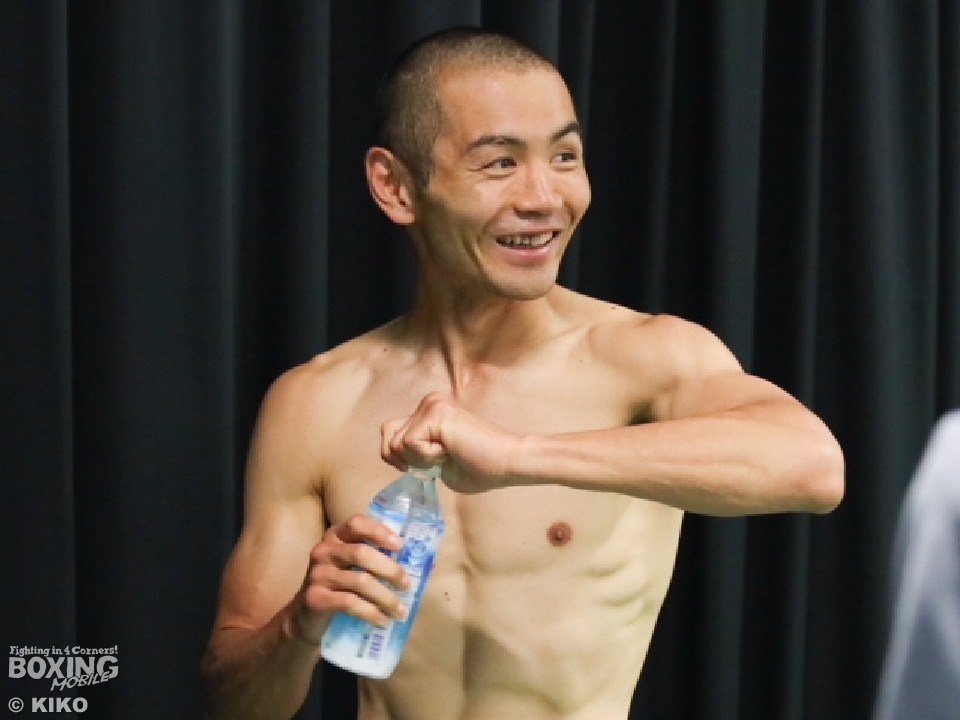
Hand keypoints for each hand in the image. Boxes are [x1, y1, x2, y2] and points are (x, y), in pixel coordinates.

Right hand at [290, 515, 410, 642]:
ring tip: (401, 611)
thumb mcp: (350, 565)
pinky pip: (350, 603)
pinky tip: (383, 621)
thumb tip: (411, 558)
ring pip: (360, 581)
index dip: (379, 531)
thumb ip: (372, 555)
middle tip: (407, 585)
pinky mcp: (316, 598)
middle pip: (362, 553)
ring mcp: (317, 574)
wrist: (305, 617)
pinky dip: (372, 613)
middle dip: (390, 570)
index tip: (400, 546)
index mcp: (334, 536)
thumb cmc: (338, 586)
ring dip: (386, 598)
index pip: (357, 523)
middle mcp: (323, 550)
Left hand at [380, 392, 522, 493]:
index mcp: (428, 413)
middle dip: (406, 460)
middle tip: (439, 460)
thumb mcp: (436, 462)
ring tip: (447, 454)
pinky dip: (427, 457)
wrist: (505, 463)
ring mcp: (431, 405)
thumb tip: (395, 457)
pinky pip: (409, 443)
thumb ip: (415, 454)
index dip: (399, 457)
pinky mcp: (435, 412)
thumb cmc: (479, 467)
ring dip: (420, 459)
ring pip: (396, 442)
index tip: (426, 467)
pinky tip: (450, 451)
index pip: (390, 434)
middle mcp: (427, 403)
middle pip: (387, 437)